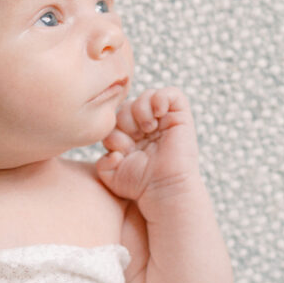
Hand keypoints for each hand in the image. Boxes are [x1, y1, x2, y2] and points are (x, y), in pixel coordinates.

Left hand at [96, 87, 201, 205]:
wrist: (163, 188)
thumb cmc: (139, 185)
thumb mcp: (111, 173)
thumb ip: (102, 160)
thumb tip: (112, 150)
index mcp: (130, 136)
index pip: (115, 117)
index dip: (114, 129)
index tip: (121, 148)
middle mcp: (146, 127)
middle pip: (128, 105)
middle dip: (126, 119)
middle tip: (134, 137)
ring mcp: (164, 121)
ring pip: (146, 96)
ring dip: (141, 110)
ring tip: (147, 128)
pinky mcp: (180, 117)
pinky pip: (171, 93)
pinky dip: (161, 98)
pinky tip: (158, 114)